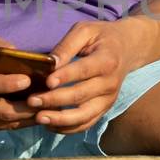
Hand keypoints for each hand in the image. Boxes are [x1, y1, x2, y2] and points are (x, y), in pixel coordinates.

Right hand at [0, 32, 42, 133]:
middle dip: (26, 107)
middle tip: (48, 99)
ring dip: (29, 117)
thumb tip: (22, 55)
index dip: (6, 84)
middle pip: (0, 111)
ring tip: (49, 107)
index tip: (27, 79)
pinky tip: (38, 114)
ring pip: (5, 123)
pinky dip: (23, 122)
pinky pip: (5, 128)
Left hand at [23, 20, 142, 134]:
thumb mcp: (85, 31)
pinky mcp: (104, 109)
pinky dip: (68, 128)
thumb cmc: (101, 37)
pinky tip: (50, 125)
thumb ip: (67, 46)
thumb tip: (49, 63)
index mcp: (107, 60)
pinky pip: (86, 123)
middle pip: (81, 95)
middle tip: (31, 101)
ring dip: (60, 120)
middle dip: (55, 100)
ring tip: (39, 118)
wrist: (127, 49)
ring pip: (84, 115)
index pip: (84, 71)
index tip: (47, 82)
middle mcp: (110, 83)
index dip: (65, 77)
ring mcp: (108, 99)